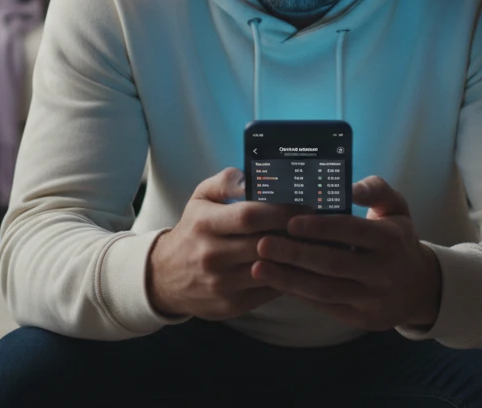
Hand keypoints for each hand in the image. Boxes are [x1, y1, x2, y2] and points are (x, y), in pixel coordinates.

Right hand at [147, 167, 307, 320]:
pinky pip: (268, 291)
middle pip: (264, 244)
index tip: (304, 206)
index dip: (281, 210)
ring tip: (312, 244)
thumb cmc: (193, 230)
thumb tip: (253, 176)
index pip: (249, 216)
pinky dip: (287, 278)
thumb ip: (226, 182)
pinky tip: (298, 266)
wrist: (165, 277)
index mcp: (204, 224)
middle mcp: (210, 255)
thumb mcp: (200, 199)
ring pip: (270, 270)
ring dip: (295, 257)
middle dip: (294, 234)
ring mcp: (221, 284)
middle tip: (316, 225)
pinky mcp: (231, 305)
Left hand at [251, 175, 441, 331]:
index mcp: (390, 238)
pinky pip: (325, 307)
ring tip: (258, 267)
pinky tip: (276, 282)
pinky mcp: (362, 319)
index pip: (353, 231)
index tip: (290, 221)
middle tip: (263, 244)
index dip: (321, 227)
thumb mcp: (396, 209)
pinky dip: (299, 295)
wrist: (420, 288)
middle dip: (296, 254)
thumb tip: (352, 187)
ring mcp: (373, 298)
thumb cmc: (397, 239)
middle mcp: (383, 271)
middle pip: (334, 263)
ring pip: (326, 290)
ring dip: (289, 279)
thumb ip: (376, 190)